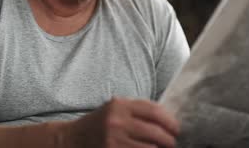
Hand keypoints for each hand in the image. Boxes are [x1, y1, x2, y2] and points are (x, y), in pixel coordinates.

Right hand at [63, 97, 179, 147]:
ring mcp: (114, 140)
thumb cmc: (99, 124)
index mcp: (120, 105)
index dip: (170, 121)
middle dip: (169, 140)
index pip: (154, 111)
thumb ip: (138, 111)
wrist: (71, 139)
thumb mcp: (115, 109)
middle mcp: (117, 121)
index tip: (177, 129)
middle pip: (155, 132)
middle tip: (173, 143)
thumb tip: (169, 121)